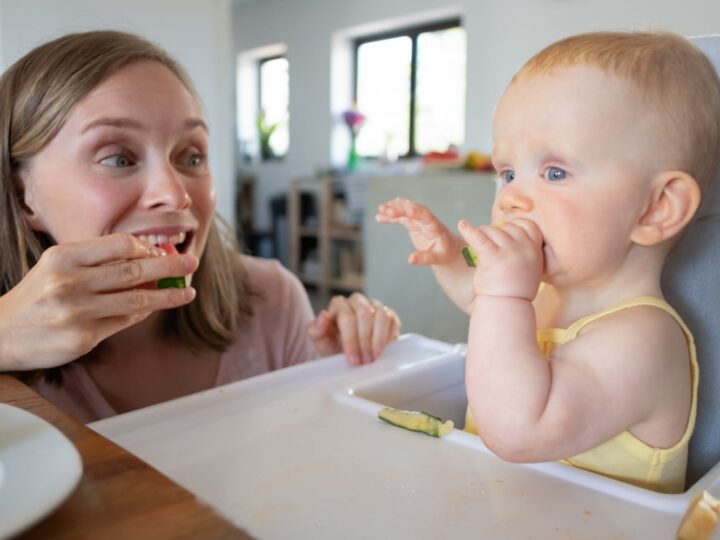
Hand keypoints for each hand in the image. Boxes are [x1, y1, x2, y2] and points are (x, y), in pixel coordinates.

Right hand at [0, 233, 198, 370]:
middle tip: (191, 263)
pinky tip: (155, 306)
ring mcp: (77, 313)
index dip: (146, 247)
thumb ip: (96, 261)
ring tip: (187, 292)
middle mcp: (70, 283)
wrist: (0, 334)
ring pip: (136, 299)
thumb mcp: (57, 267)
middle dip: (169, 266)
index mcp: (63, 258)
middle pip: (133, 271)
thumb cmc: (37, 296)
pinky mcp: (82, 339)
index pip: (119, 245)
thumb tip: (145, 256)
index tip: (163, 250)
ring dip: (167, 295)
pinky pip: (124, 321)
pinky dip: (143, 312)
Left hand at [307, 292, 400, 364]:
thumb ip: (316, 329)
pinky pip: (392, 320)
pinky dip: (388, 337)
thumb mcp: (320, 342)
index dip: (351, 340)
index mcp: (338, 305)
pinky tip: (381, 350)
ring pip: (381, 314)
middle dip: (364, 341)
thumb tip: (324, 315)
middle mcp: (356, 301)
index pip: (347, 317)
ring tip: (373, 357)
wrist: (349, 354)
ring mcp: (374, 305)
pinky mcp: (388, 314)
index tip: (353, 359)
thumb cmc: (333, 347)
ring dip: (378, 340)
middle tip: (364, 361)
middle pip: (364, 313)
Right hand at [376, 198, 463, 265]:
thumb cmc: (444, 253)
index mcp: (435, 227)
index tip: (408, 210)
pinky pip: (400, 217)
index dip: (418, 213)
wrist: (446, 248)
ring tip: (380, 209)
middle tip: (387, 210)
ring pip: (405, 211)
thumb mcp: (437, 258)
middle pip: (413, 210)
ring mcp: (419, 220)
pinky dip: (391, 217)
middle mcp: (427, 220)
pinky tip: (379, 217)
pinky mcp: (413, 222)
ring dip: (394, 208)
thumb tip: (410, 259)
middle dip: (401, 209)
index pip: (427, 217)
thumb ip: (424, 258)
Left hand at [458, 218, 543, 299]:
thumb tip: (514, 241)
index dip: (515, 227)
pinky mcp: (492, 257)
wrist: (507, 308)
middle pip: (507, 227)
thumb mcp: (530, 271)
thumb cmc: (514, 293)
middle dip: (495, 232)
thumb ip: (526, 255)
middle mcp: (524, 248)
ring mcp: (509, 252)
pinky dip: (468, 230)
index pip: (528, 226)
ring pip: (492, 230)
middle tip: (486, 242)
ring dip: (482, 234)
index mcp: (535, 251)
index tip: (505, 232)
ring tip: (477, 242)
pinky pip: (478, 237)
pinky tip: (462, 225)